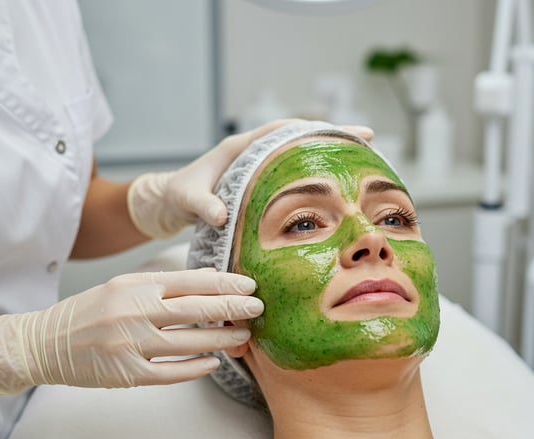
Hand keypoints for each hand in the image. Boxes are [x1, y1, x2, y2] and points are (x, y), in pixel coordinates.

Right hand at [0, 270, 263, 393]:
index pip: (191, 281)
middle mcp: (135, 311)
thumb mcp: (122, 286)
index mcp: (135, 286)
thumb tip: (206, 284)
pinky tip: (214, 363)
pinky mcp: (127, 373)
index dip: (225, 282)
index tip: (250, 284)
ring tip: (244, 336)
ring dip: (222, 338)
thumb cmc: (88, 312)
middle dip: (233, 307)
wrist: (43, 342)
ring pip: (189, 341)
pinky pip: (171, 371)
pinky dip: (195, 367)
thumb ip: (160, 285)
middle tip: (259, 308)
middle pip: (196, 309)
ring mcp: (131, 344)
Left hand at [127, 119, 373, 238]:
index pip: (284, 130)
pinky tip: (333, 192)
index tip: (348, 131)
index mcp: (240, 148)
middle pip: (300, 140)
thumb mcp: (186, 199)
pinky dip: (313, 180)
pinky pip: (291, 177)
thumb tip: (219, 215)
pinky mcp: (258, 186)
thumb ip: (202, 204)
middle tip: (369, 140)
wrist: (164, 205)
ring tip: (362, 164)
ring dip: (327, 159)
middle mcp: (252, 154)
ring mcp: (257, 169)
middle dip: (334, 138)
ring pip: (298, 158)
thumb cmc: (174, 197)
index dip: (317, 128)